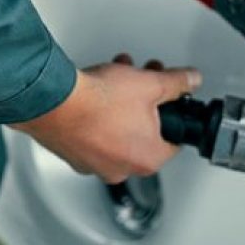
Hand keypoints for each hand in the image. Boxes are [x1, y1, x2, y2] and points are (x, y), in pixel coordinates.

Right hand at [10, 55, 201, 183]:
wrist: (53, 102)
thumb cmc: (98, 101)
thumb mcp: (152, 84)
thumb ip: (178, 83)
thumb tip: (191, 80)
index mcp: (146, 159)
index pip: (174, 140)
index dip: (175, 113)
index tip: (172, 100)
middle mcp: (119, 169)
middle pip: (146, 130)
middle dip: (148, 99)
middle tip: (146, 79)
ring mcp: (93, 164)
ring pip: (120, 128)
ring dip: (124, 100)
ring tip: (120, 75)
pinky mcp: (72, 153)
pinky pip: (95, 132)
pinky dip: (101, 111)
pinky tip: (99, 86)